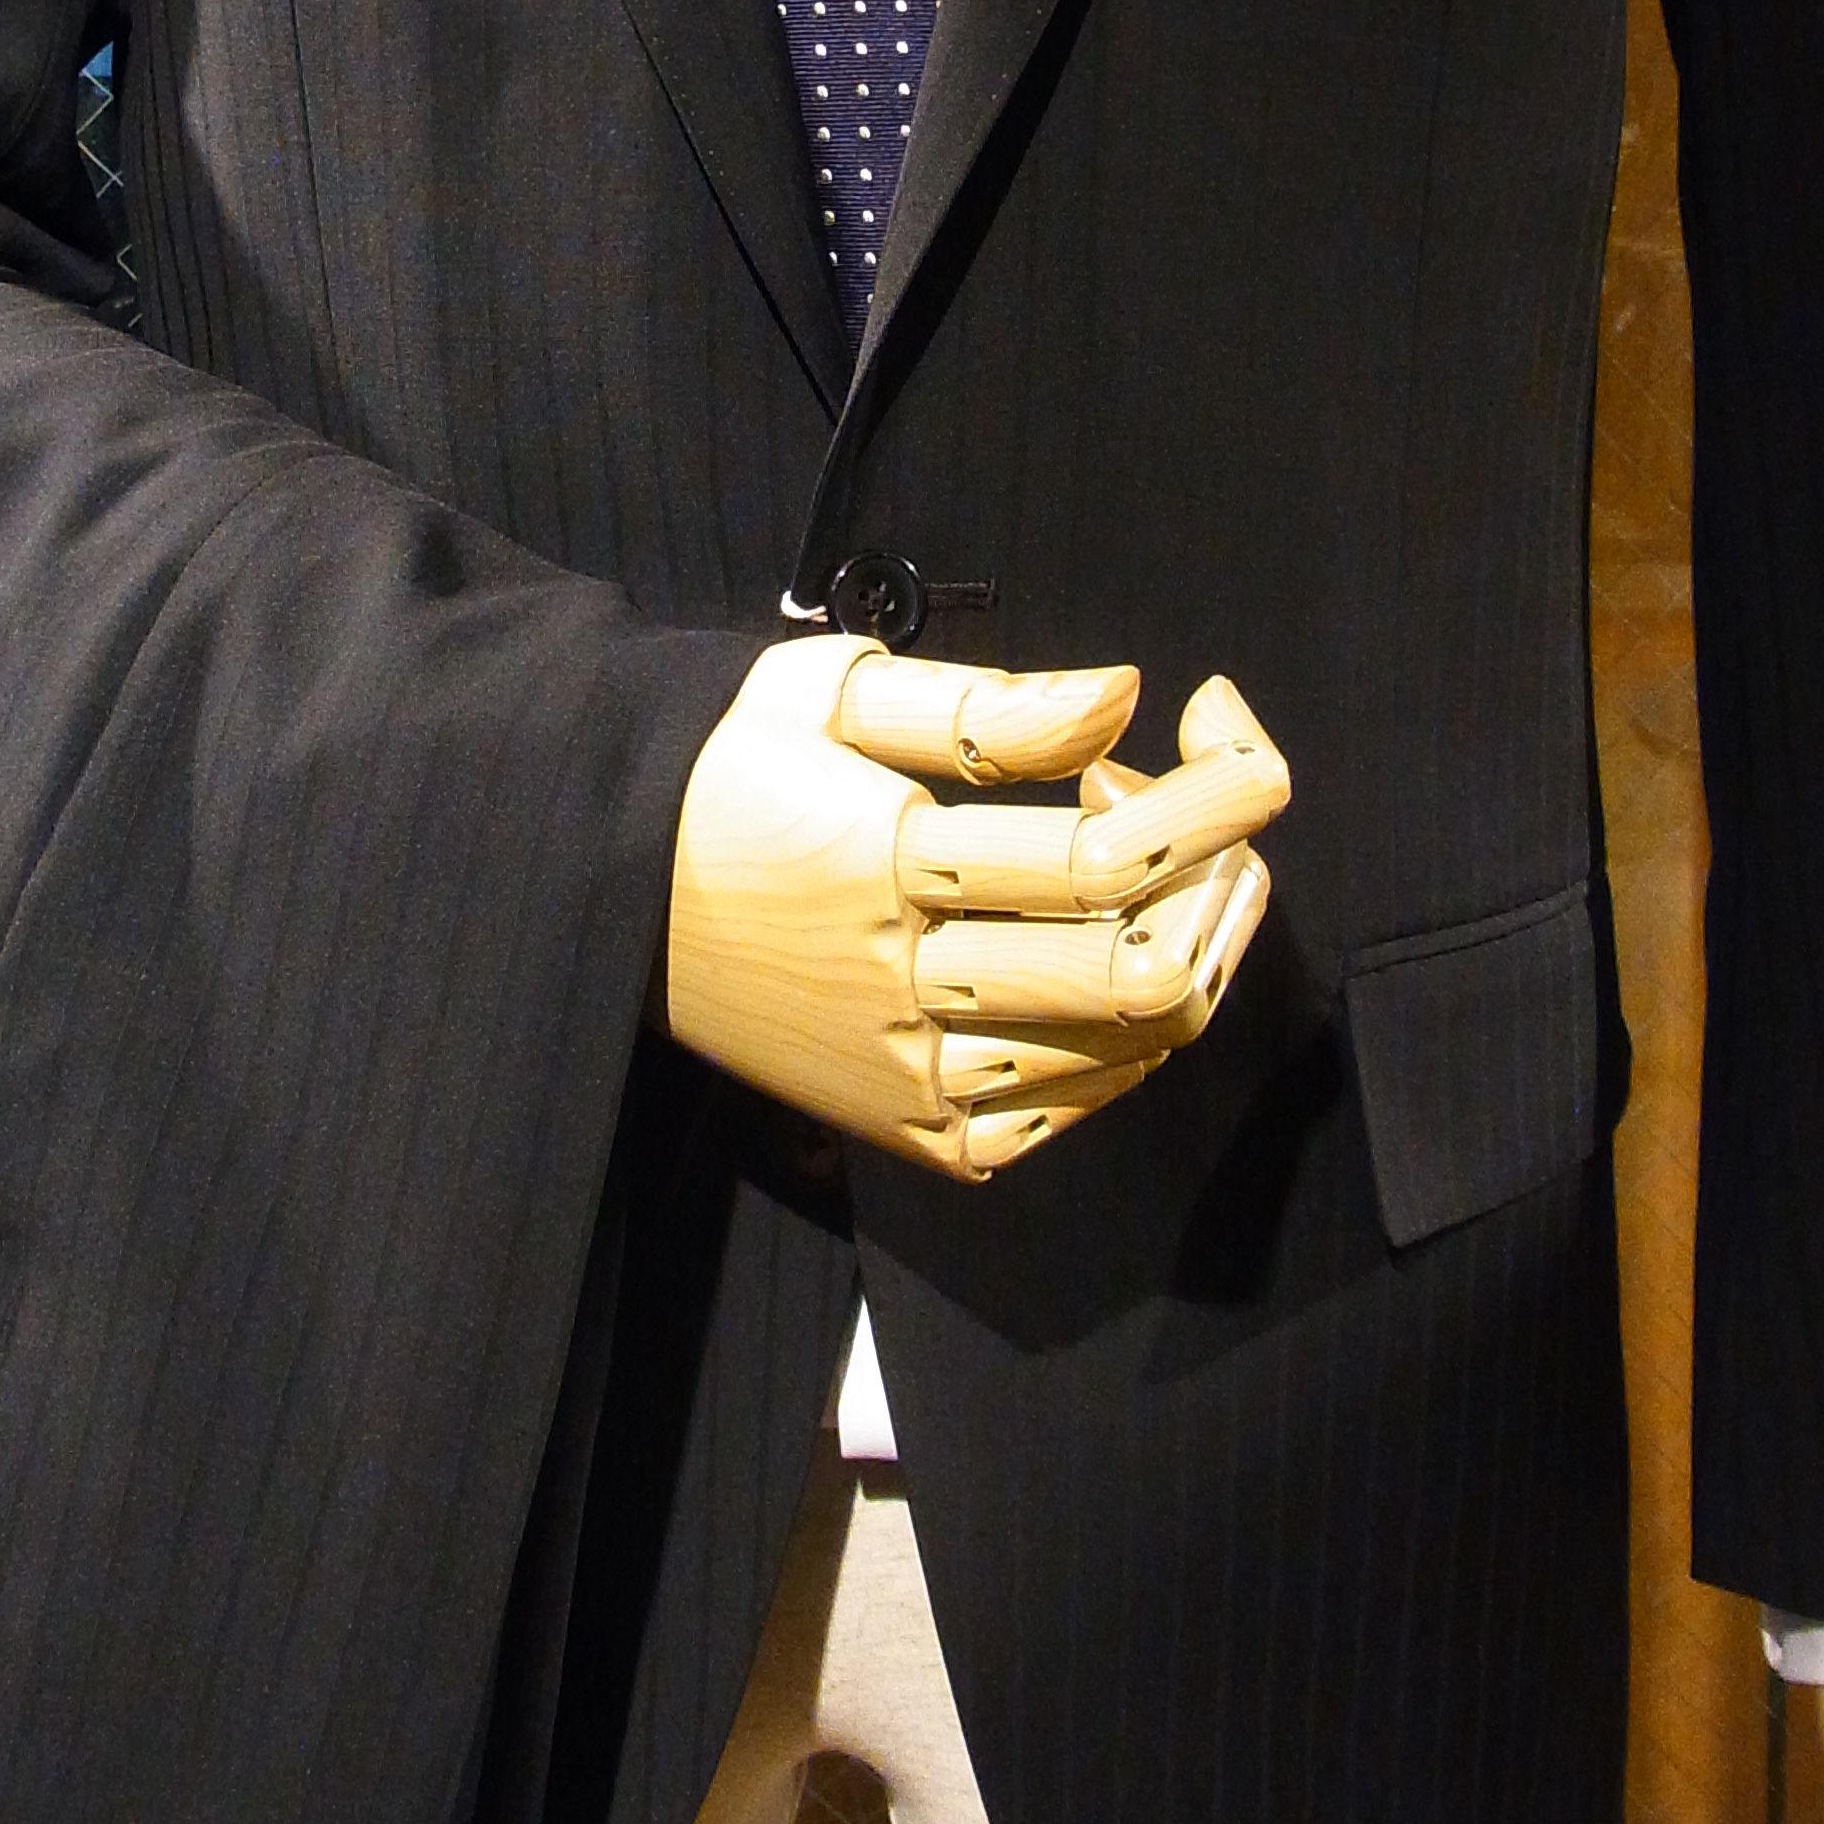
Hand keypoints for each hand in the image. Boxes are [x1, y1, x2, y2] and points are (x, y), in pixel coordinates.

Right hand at [667, 634, 1287, 1179]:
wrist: (599, 889)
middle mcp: (898, 991)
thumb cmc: (723, 766)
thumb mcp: (827, 693)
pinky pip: (1069, 1106)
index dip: (1215, 793)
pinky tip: (1098, 945)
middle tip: (1205, 802)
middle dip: (1222, 875)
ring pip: (1126, 1050)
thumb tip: (1123, 697)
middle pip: (1140, 974)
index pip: (1105, 862)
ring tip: (1146, 862)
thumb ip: (984, 706)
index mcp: (878, 865)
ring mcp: (908, 1078)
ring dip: (1190, 942)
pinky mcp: (909, 1130)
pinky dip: (1125, 1028)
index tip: (1225, 715)